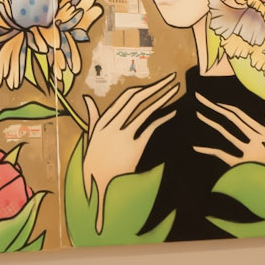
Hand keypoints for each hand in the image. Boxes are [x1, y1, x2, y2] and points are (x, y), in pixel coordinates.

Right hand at [80, 74, 181, 231]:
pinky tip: (173, 112)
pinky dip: (163, 118)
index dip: (143, 88)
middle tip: (172, 78)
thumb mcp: (91, 137)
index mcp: (102, 121)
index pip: (125, 97)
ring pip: (146, 110)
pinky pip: (151, 128)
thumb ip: (93, 117)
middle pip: (137, 99)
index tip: (155, 84)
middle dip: (157, 86)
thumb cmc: (94, 162)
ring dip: (164, 97)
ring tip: (176, 89)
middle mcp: (112, 125)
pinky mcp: (134, 148)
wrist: (96, 185)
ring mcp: (123, 136)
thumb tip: (87, 99)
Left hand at [192, 95, 264, 191]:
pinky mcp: (243, 164)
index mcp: (263, 132)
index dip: (226, 108)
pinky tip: (196, 147)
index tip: (215, 103)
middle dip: (214, 106)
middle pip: (231, 118)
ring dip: (211, 122)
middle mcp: (256, 139)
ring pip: (226, 133)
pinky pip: (222, 154)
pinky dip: (208, 151)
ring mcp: (250, 151)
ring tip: (198, 114)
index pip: (241, 115)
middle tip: (199, 97)